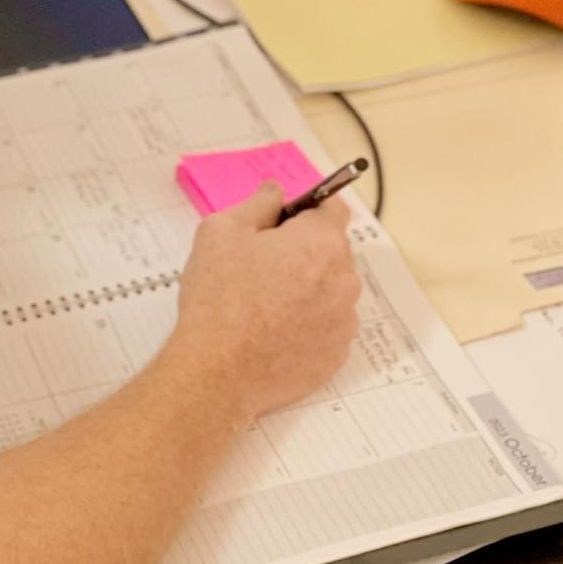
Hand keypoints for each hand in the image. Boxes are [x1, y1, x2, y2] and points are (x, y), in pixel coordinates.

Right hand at [171, 180, 360, 419]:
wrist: (218, 370)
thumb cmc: (219, 297)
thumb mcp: (222, 231)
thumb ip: (258, 203)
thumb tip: (276, 192)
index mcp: (320, 242)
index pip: (332, 208)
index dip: (306, 209)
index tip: (284, 220)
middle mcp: (344, 279)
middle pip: (332, 249)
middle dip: (304, 249)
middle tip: (262, 264)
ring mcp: (344, 320)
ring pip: (331, 288)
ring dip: (308, 286)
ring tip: (265, 301)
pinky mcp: (336, 354)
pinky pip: (328, 324)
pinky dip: (308, 321)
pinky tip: (274, 328)